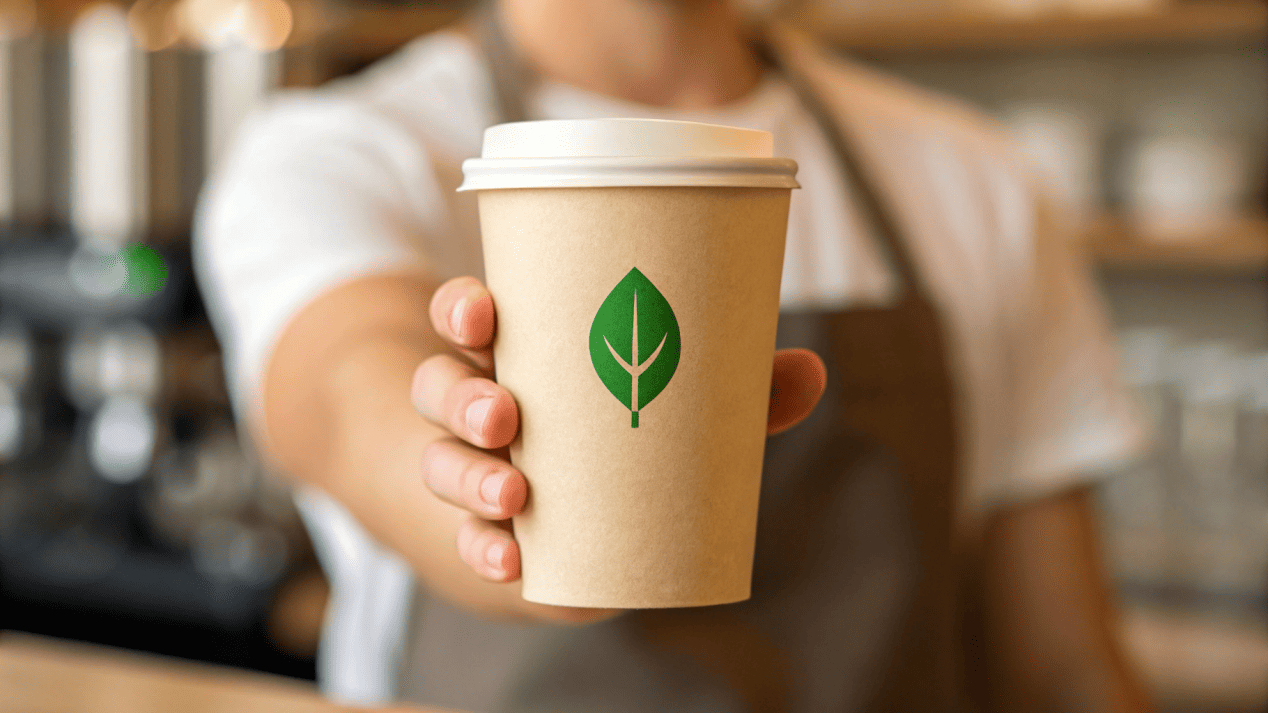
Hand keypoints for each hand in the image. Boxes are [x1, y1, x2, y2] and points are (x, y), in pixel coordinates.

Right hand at [412, 277, 826, 588]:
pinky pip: (467, 539)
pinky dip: (484, 548)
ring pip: (441, 462)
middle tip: (504, 414)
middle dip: (466, 397)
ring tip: (513, 491)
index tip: (484, 312)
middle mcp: (478, 409)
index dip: (463, 308)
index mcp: (516, 356)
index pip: (466, 316)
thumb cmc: (621, 442)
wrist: (561, 533)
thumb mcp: (669, 407)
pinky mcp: (484, 536)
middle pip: (441, 386)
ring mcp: (470, 474)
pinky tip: (511, 557)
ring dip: (468, 473)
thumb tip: (812, 370)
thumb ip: (736, 394)